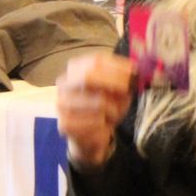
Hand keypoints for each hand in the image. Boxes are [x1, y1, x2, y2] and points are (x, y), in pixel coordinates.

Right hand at [56, 53, 134, 169]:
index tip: (132, 72)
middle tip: (127, 90)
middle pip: (88, 76)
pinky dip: (105, 123)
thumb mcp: (118, 91)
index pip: (96, 61)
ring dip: (113, 109)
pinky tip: (102, 125)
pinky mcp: (65, 123)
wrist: (91, 134)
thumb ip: (124, 80)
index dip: (116, 66)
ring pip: (97, 101)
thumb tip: (133, 70)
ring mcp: (62, 103)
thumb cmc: (105, 108)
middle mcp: (64, 82)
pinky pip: (95, 121)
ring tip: (113, 113)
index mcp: (76, 68)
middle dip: (113, 82)